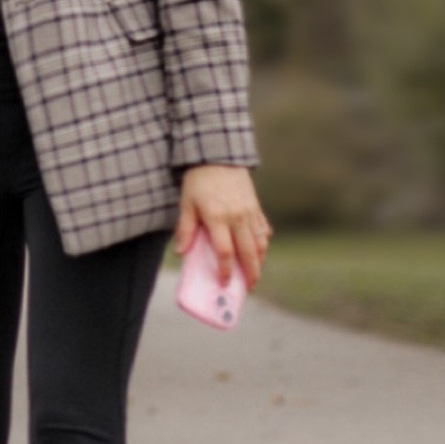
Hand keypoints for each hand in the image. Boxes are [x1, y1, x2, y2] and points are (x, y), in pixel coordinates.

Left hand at [174, 165, 271, 289]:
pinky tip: (259, 252)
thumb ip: (185, 228)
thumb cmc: (198, 181)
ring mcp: (250, 212)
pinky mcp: (256, 207)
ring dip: (260, 262)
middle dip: (251, 274)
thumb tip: (181, 253)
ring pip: (261, 243)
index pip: (225, 252)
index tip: (224, 283)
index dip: (226, 270)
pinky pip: (263, 230)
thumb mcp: (186, 203)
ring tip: (254, 274)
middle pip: (249, 252)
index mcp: (217, 217)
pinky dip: (263, 244)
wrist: (218, 155)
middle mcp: (237, 217)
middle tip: (248, 288)